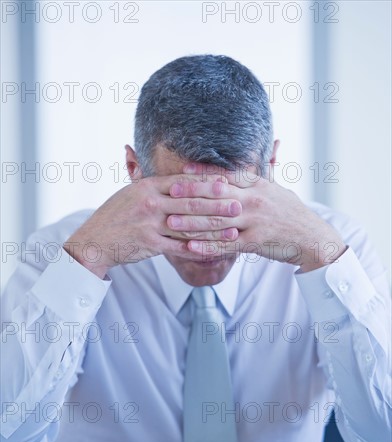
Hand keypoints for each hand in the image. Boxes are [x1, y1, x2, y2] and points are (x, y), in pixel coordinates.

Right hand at [63, 173, 241, 277]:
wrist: (95, 240)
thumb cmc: (115, 216)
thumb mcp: (131, 193)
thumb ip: (155, 185)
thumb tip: (178, 178)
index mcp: (147, 187)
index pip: (183, 182)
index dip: (207, 183)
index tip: (228, 183)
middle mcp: (150, 203)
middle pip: (190, 203)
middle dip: (217, 204)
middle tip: (238, 204)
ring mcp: (150, 224)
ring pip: (188, 226)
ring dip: (213, 228)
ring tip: (233, 229)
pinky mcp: (150, 244)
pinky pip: (179, 247)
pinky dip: (198, 249)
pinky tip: (215, 250)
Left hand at [166, 163, 346, 271]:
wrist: (312, 238)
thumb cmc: (292, 214)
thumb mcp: (278, 189)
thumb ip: (265, 171)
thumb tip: (269, 145)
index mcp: (258, 186)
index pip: (227, 175)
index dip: (204, 172)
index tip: (183, 169)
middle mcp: (254, 201)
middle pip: (218, 195)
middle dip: (191, 194)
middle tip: (169, 192)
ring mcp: (254, 222)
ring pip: (218, 221)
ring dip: (192, 222)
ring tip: (171, 222)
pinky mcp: (255, 243)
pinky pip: (227, 245)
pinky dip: (208, 247)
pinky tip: (190, 248)